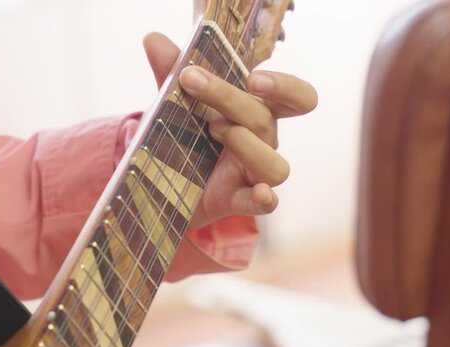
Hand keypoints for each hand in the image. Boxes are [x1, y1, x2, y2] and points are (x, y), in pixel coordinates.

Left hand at [143, 33, 316, 228]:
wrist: (168, 183)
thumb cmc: (187, 135)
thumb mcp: (179, 103)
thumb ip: (170, 73)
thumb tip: (153, 39)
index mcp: (258, 112)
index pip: (296, 98)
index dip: (284, 86)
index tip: (252, 78)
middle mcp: (264, 141)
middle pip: (265, 119)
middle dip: (230, 97)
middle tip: (194, 82)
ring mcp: (254, 173)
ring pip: (276, 165)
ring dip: (248, 145)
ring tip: (215, 131)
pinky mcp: (240, 200)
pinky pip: (265, 204)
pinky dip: (264, 198)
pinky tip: (259, 193)